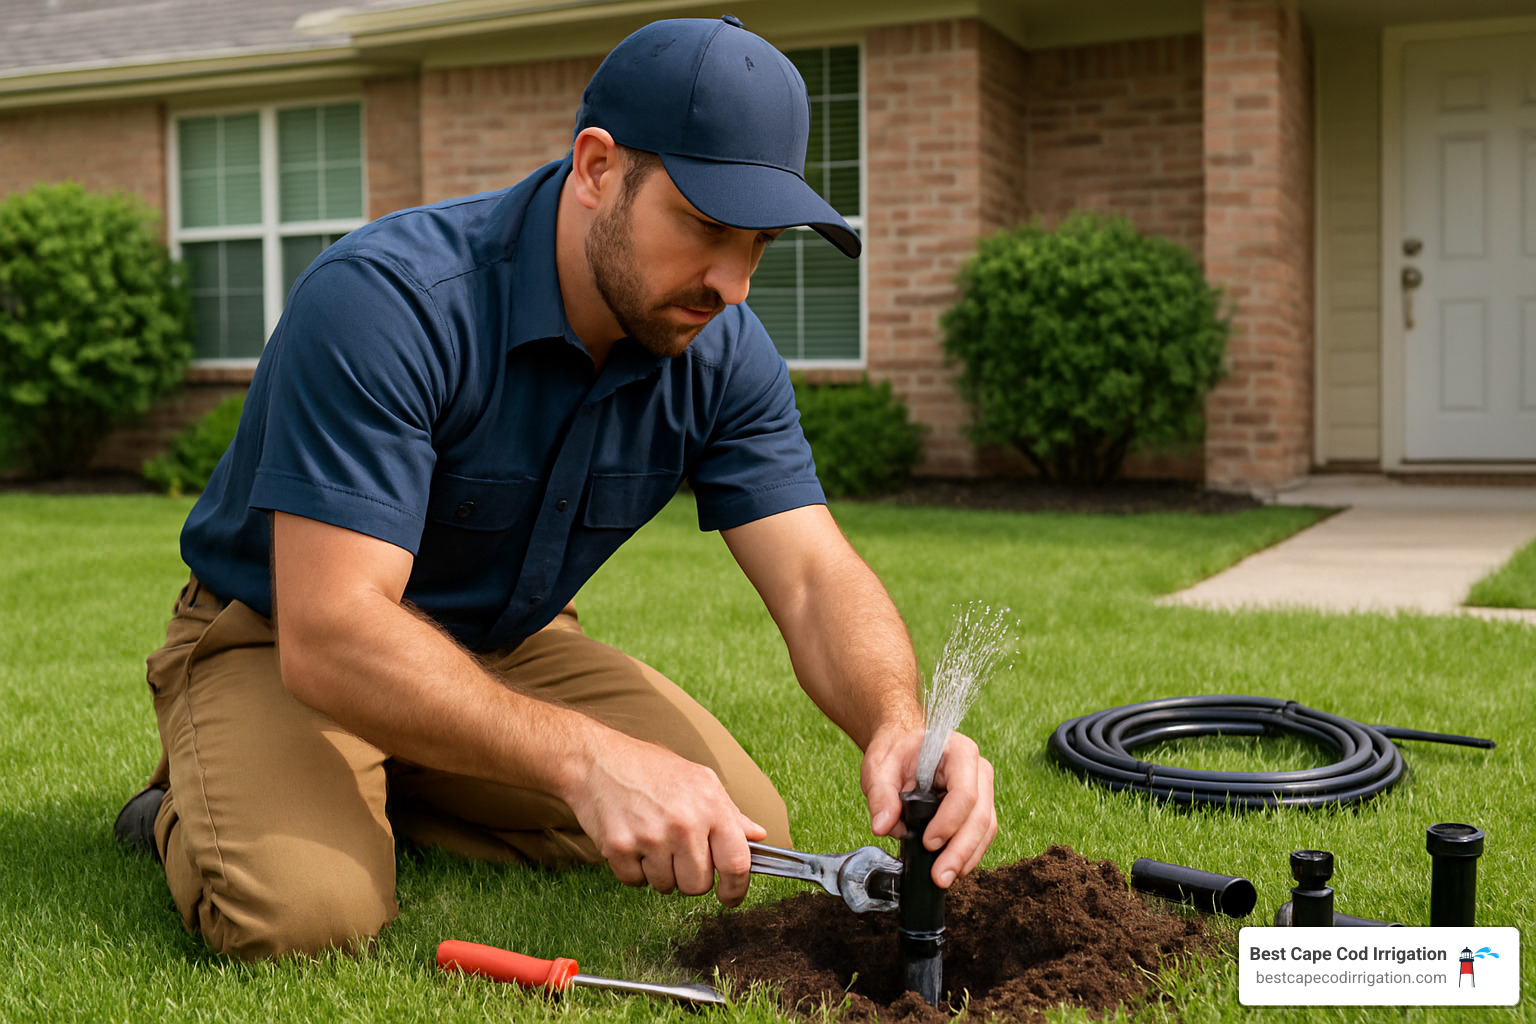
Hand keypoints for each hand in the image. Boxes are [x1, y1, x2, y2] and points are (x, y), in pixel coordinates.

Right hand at [562, 732, 765, 906]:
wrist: (597, 760)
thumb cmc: (651, 768)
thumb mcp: (699, 780)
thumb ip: (730, 812)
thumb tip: (758, 836)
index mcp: (711, 806)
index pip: (737, 863)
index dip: (736, 888)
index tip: (729, 896)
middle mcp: (684, 823)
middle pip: (698, 885)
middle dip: (690, 877)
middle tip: (677, 853)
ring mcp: (651, 837)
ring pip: (666, 887)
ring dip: (660, 872)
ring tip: (651, 840)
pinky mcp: (619, 848)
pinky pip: (635, 882)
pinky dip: (633, 870)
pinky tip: (632, 841)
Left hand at [861, 725, 996, 887]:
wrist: (904, 746)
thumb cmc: (896, 752)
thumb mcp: (879, 767)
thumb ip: (880, 794)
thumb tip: (881, 826)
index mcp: (958, 752)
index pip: (964, 791)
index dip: (949, 821)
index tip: (928, 842)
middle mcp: (978, 770)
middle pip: (980, 815)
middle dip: (961, 849)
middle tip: (940, 876)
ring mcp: (983, 789)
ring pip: (986, 828)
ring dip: (967, 857)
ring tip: (945, 878)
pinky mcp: (978, 807)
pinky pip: (982, 834)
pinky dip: (969, 854)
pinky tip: (953, 868)